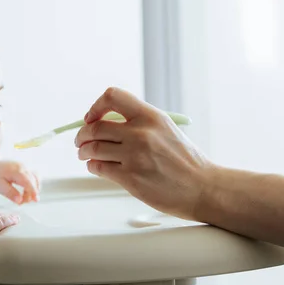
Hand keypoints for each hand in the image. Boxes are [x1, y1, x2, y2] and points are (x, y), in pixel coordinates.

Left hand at [0, 160, 39, 203]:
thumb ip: (10, 193)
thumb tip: (20, 200)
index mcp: (16, 171)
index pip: (28, 182)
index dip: (33, 191)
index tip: (35, 200)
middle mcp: (22, 167)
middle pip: (32, 181)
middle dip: (31, 193)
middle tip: (24, 202)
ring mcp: (24, 167)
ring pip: (35, 178)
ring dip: (33, 189)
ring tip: (26, 198)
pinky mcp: (24, 169)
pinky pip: (33, 176)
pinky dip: (33, 184)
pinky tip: (29, 191)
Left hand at [75, 87, 215, 219]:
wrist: (202, 187)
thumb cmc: (186, 161)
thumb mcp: (166, 129)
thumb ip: (140, 122)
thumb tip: (107, 122)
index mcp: (151, 116)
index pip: (113, 97)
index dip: (96, 106)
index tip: (92, 118)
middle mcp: (141, 133)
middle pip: (96, 127)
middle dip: (82, 135)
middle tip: (81, 141)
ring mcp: (134, 156)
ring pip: (93, 148)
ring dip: (84, 151)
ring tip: (85, 154)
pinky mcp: (130, 178)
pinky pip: (99, 167)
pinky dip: (93, 166)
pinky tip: (96, 166)